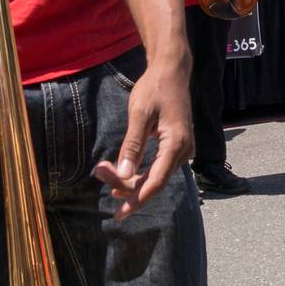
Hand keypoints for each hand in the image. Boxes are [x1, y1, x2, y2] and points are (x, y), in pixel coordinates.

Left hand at [94, 59, 193, 219]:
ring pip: (157, 176)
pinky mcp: (178, 147)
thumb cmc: (154, 89)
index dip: (137, 198)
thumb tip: (123, 174)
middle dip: (127, 184)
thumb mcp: (139, 114)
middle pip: (155, 181)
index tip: (119, 213)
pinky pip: (160, 167)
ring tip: (105, 173)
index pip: (157, 181)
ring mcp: (183, 149)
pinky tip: (123, 174)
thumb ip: (132, 145)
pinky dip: (141, 171)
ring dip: (132, 179)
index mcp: (177, 143)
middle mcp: (185, 150)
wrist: (172, 72)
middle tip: (100, 175)